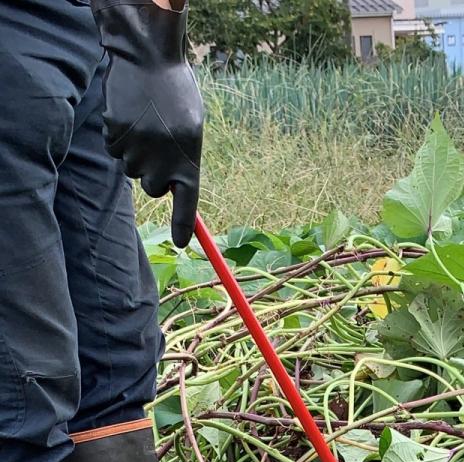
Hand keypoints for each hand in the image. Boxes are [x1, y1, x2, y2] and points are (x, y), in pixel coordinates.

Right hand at [91, 0, 203, 246]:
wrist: (148, 58)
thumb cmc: (175, 94)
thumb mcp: (192, 127)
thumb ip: (184, 158)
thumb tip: (172, 188)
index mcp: (188, 159)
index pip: (187, 203)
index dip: (183, 225)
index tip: (181, 244)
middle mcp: (163, 159)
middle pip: (152, 188)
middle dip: (153, 175)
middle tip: (159, 147)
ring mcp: (137, 149)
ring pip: (131, 169)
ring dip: (136, 152)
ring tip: (145, 123)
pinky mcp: (115, 135)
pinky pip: (114, 149)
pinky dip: (120, 138)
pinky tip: (129, 116)